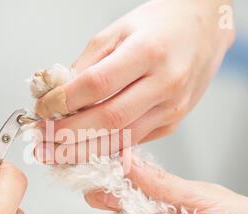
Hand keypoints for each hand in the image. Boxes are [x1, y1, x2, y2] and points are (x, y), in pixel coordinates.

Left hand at [34, 0, 234, 162]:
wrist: (204, 28)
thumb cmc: (161, 25)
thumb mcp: (118, 30)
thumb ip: (87, 63)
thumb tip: (59, 95)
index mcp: (149, 51)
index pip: (97, 84)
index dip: (64, 101)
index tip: (43, 109)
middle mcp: (166, 82)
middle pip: (109, 119)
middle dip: (69, 135)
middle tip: (42, 140)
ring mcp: (173, 107)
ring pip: (122, 139)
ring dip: (83, 150)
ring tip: (55, 153)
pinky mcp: (173, 122)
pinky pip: (134, 140)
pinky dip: (106, 147)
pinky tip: (84, 149)